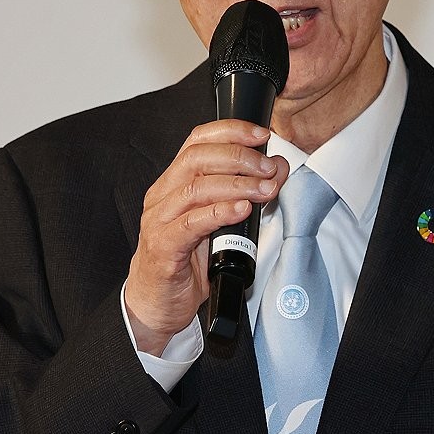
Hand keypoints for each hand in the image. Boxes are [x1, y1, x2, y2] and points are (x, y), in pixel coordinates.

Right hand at [125, 120, 288, 355]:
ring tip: (264, 190)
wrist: (157, 302)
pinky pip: (191, 223)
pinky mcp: (163, 247)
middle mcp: (162, 195)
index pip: (198, 140)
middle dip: (239, 157)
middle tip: (268, 168)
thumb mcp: (220, 222)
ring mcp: (159, 220)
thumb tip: (276, 169)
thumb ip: (244, 193)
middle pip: (197, 158)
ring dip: (237, 184)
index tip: (261, 134)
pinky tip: (241, 210)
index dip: (231, 131)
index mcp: (174, 182)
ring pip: (196, 187)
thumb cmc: (186, 260)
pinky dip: (220, 212)